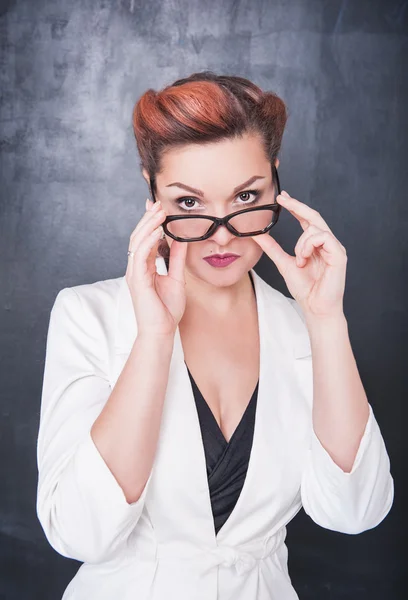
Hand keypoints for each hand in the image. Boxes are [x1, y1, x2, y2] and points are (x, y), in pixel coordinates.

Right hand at [126, 199, 187, 336]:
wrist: (161, 331)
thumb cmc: (166, 310)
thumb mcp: (176, 278)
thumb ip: (176, 259)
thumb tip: (181, 240)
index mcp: (144, 267)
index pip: (145, 239)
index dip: (150, 222)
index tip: (156, 207)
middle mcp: (136, 268)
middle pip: (138, 237)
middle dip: (147, 219)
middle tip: (157, 203)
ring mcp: (134, 273)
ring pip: (137, 242)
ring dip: (148, 225)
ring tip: (158, 212)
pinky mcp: (137, 280)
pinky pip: (140, 256)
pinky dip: (149, 242)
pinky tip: (158, 232)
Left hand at [251, 190, 346, 319]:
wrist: (315, 307)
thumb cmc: (305, 288)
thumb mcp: (283, 263)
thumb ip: (272, 248)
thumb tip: (258, 235)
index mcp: (315, 245)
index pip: (307, 220)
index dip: (296, 207)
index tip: (282, 198)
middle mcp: (327, 244)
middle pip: (314, 216)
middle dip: (298, 206)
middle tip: (282, 199)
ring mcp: (334, 248)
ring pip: (316, 228)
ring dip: (301, 242)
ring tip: (298, 259)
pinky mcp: (339, 254)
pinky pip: (324, 237)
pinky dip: (309, 246)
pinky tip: (304, 259)